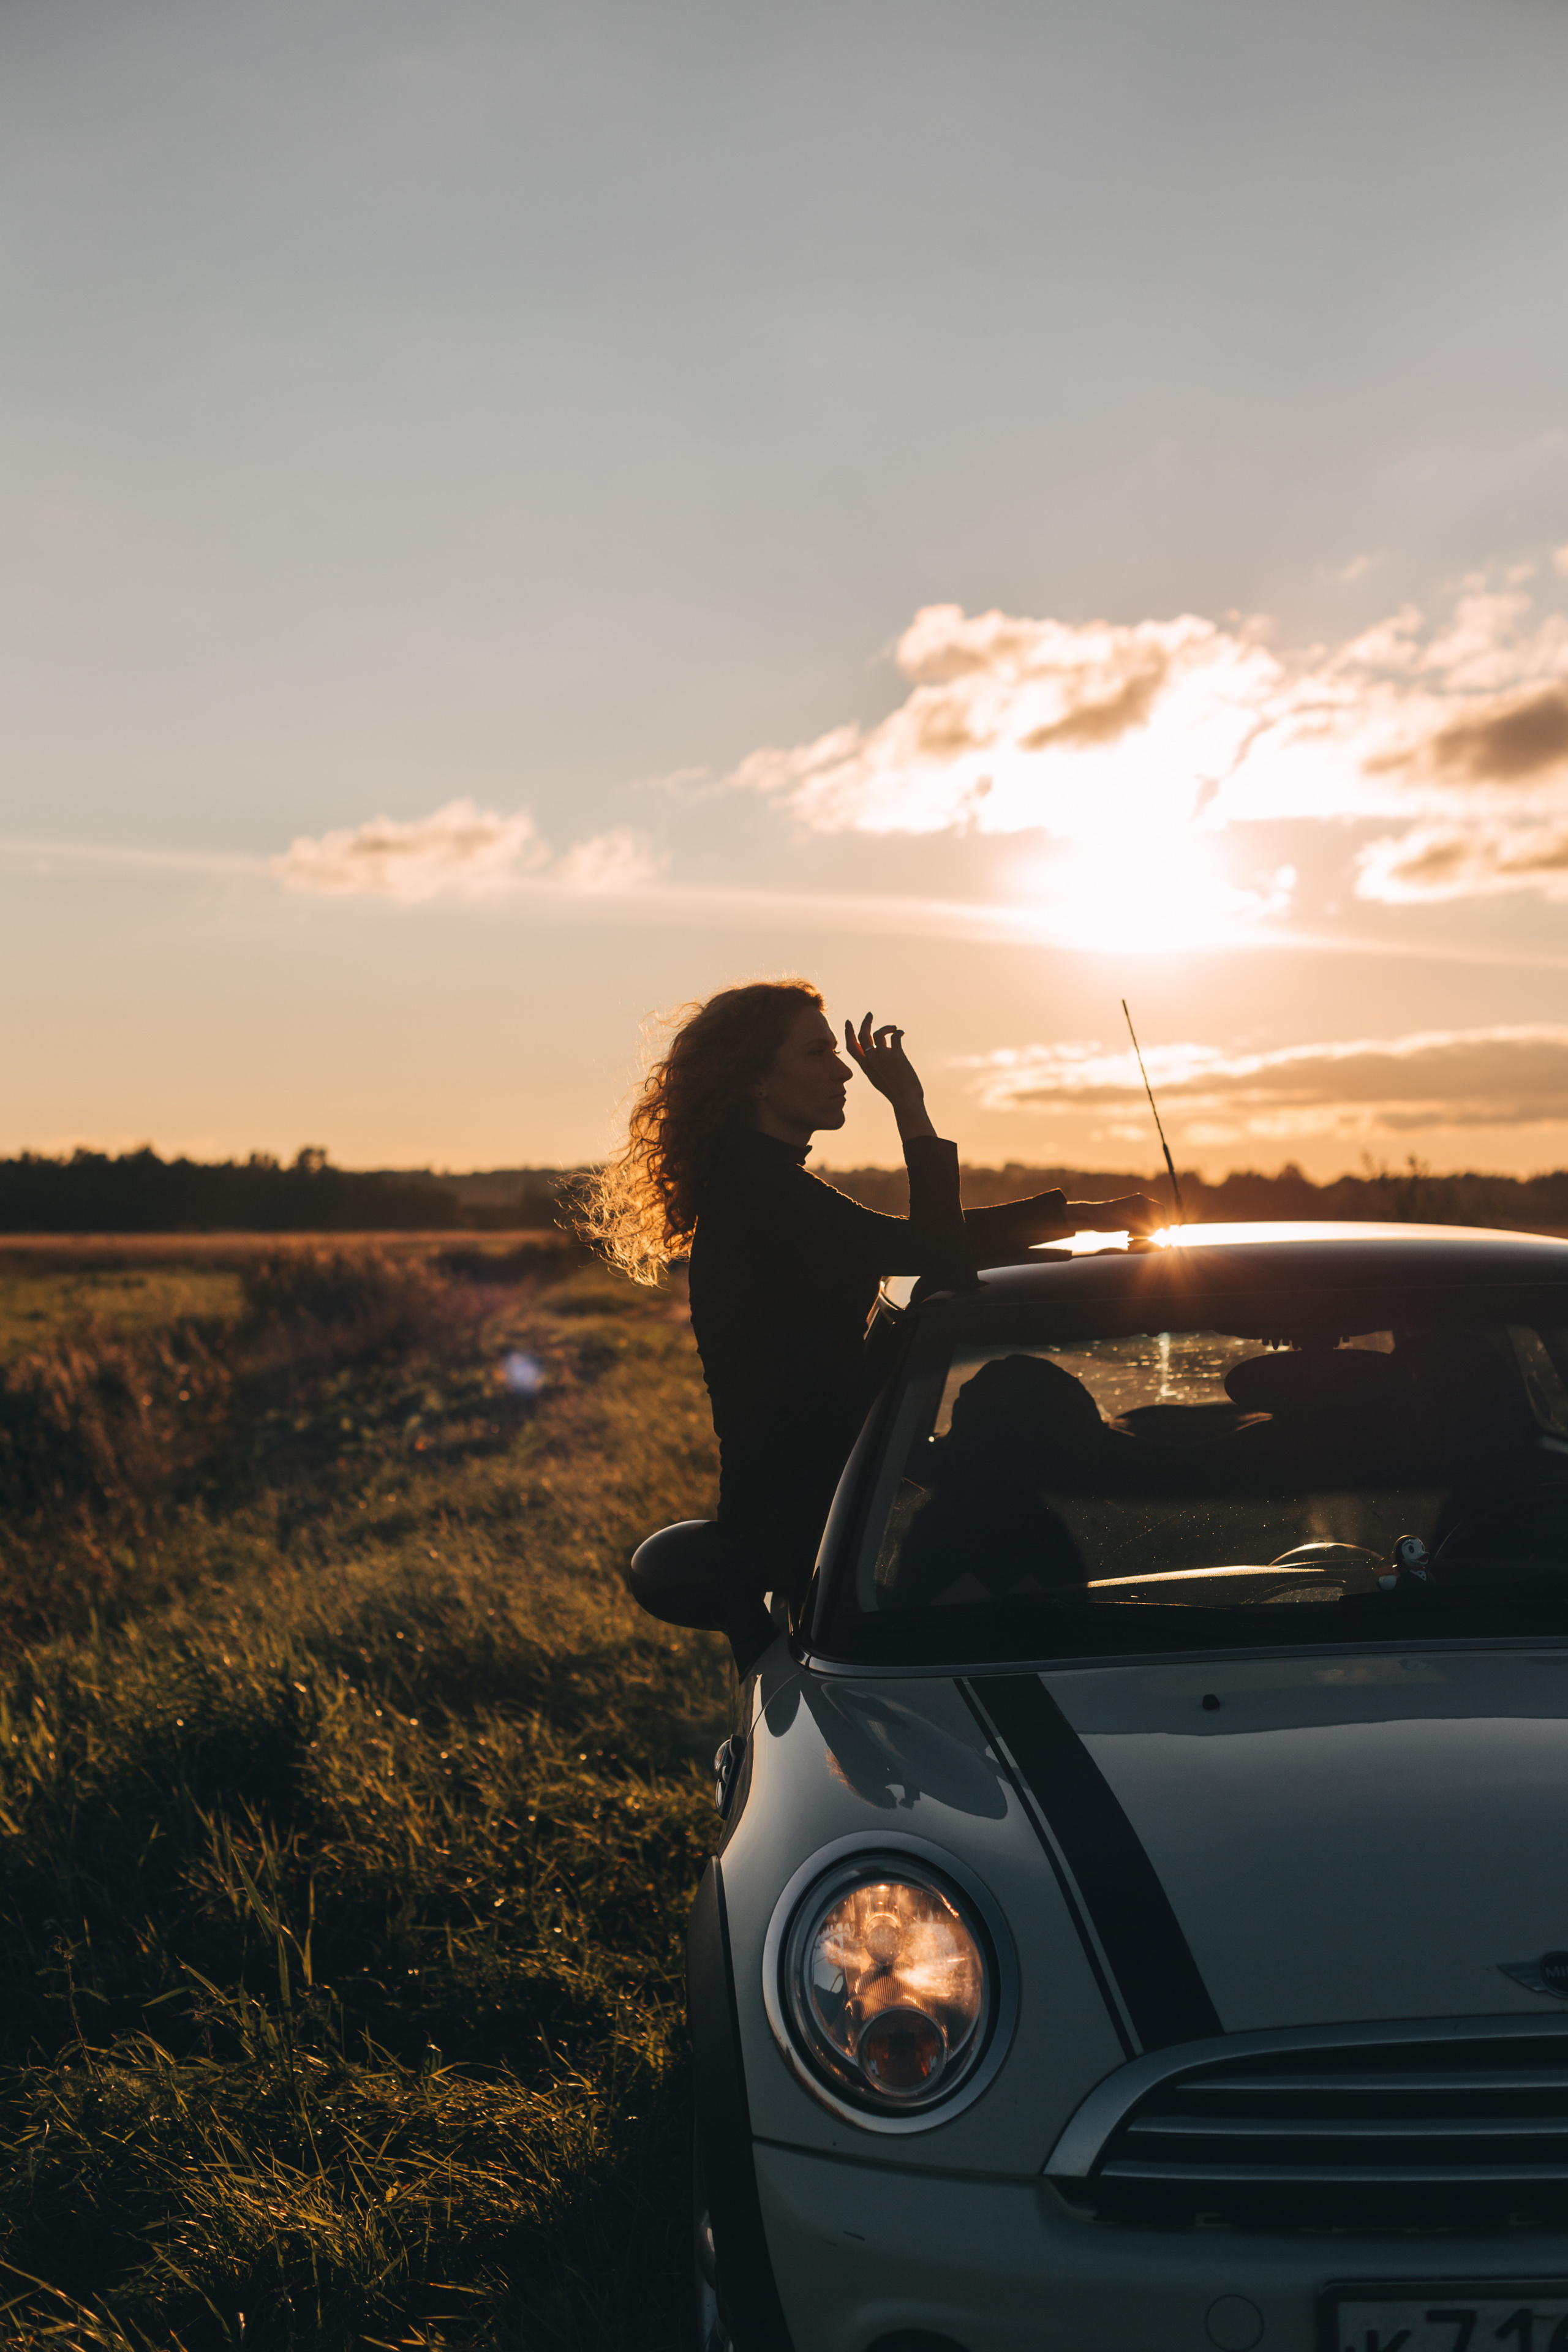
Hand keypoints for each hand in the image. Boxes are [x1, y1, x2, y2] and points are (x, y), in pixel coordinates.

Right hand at [843, 1012, 931, 1130]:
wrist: (905, 1101)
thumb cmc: (895, 1091)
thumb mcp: (879, 1078)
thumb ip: (877, 1064)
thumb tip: (886, 1048)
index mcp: (865, 1066)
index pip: (851, 1046)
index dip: (848, 1033)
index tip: (849, 1022)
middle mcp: (872, 1060)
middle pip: (863, 1035)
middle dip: (865, 1022)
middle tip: (870, 1014)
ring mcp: (883, 1057)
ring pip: (879, 1033)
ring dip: (887, 1027)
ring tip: (894, 1029)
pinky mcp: (897, 1056)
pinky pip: (895, 1036)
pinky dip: (898, 1032)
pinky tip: (901, 1033)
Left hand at [1066, 1193, 1168, 1235]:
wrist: (1089, 1217)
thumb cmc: (1107, 1220)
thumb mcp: (1128, 1225)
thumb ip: (1146, 1229)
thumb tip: (1161, 1234)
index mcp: (1140, 1200)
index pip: (1161, 1210)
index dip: (1166, 1223)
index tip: (1166, 1235)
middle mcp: (1139, 1202)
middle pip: (1156, 1216)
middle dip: (1153, 1229)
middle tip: (1143, 1238)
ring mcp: (1134, 1208)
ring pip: (1148, 1222)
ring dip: (1144, 1231)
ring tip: (1131, 1237)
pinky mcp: (1129, 1214)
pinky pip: (1140, 1224)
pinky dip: (1138, 1231)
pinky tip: (1128, 1236)